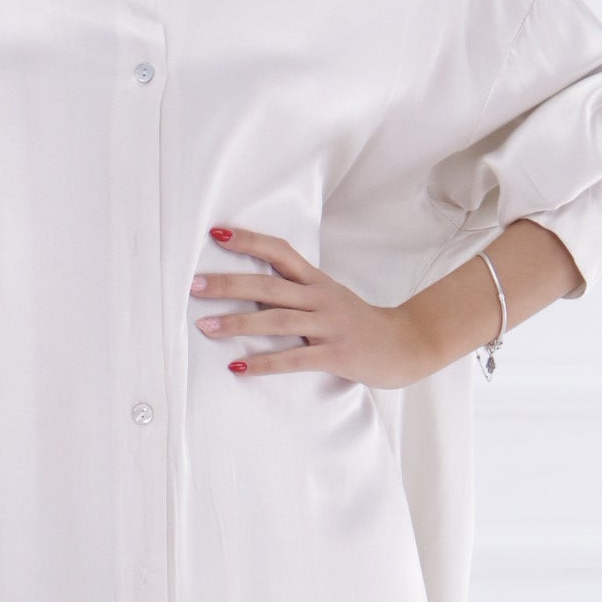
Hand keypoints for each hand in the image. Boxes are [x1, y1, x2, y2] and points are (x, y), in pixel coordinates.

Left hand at [190, 227, 429, 388]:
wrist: (407, 344)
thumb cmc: (359, 324)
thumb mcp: (330, 298)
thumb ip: (296, 293)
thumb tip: (249, 292)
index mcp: (317, 281)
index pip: (280, 252)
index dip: (249, 241)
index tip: (216, 234)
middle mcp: (321, 298)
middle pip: (268, 287)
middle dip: (228, 285)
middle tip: (193, 285)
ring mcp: (329, 326)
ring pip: (276, 321)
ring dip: (237, 324)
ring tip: (205, 327)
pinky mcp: (336, 355)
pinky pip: (293, 359)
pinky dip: (263, 363)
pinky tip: (238, 367)